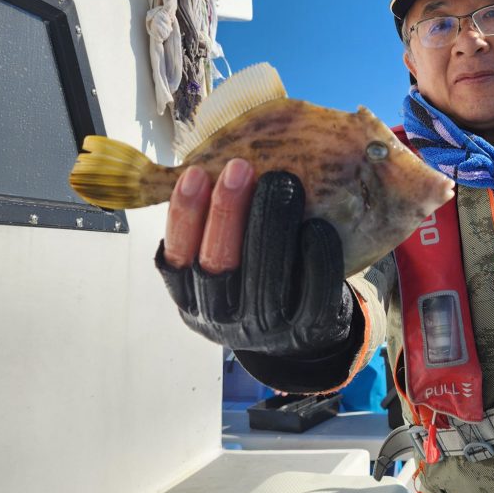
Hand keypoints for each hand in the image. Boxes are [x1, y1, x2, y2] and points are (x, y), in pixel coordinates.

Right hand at [155, 160, 355, 356]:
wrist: (300, 332)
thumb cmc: (256, 279)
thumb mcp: (222, 261)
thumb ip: (214, 227)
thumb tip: (212, 160)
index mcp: (191, 298)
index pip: (176, 257)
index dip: (184, 215)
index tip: (194, 172)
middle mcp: (223, 316)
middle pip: (218, 264)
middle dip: (227, 211)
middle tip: (240, 167)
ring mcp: (265, 327)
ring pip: (265, 277)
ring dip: (271, 224)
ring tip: (282, 180)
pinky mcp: (308, 327)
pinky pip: (313, 291)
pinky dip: (316, 255)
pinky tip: (317, 224)